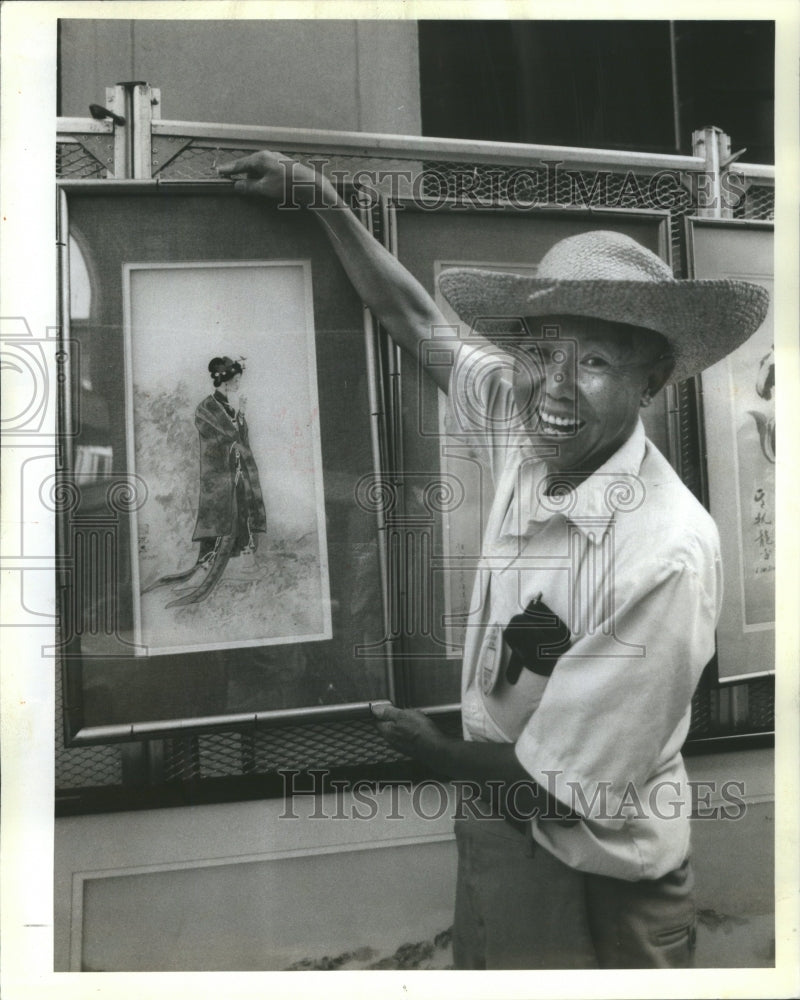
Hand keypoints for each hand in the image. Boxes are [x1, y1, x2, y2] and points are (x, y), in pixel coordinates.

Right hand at [217, 149, 333, 205]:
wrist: (309, 184)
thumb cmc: (287, 185)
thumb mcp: (264, 188)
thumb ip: (249, 186)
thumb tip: (237, 185)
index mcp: (260, 158)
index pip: (240, 164)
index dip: (229, 169)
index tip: (219, 172)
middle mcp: (267, 155)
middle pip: (249, 164)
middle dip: (240, 171)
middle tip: (229, 176)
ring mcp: (276, 158)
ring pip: (258, 167)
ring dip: (252, 175)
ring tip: (247, 182)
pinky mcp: (283, 164)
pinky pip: (267, 169)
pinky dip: (261, 175)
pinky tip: (262, 181)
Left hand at [370, 703, 447, 760]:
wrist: (436, 749)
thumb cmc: (421, 732)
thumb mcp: (404, 715)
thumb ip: (388, 712)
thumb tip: (375, 709)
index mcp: (387, 731)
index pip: (376, 721)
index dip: (380, 712)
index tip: (386, 706)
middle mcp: (392, 741)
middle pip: (387, 726)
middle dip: (393, 717)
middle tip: (402, 711)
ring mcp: (401, 746)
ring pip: (398, 731)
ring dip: (403, 724)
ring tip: (414, 719)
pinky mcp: (410, 748)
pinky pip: (407, 736)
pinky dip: (411, 731)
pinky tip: (419, 728)